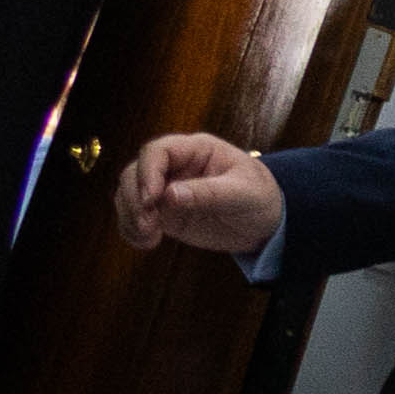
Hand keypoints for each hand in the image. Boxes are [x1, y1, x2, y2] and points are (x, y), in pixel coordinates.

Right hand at [118, 132, 282, 256]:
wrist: (267, 223)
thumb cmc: (261, 198)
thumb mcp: (243, 194)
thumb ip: (209, 193)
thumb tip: (170, 194)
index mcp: (197, 150)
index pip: (158, 151)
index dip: (148, 172)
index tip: (151, 199)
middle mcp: (175, 166)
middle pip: (135, 172)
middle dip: (134, 198)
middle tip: (149, 224)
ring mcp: (165, 189)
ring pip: (128, 194)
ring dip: (130, 216)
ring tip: (149, 237)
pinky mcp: (163, 212)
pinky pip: (135, 216)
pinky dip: (131, 229)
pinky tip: (144, 243)